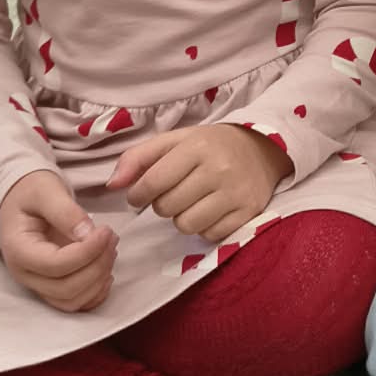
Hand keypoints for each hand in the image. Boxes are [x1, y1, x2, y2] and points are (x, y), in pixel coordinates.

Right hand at [0, 168, 117, 311]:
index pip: (55, 265)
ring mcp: (37, 284)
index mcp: (18, 249)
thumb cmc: (30, 192)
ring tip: (110, 249)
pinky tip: (107, 271)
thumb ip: (65, 211)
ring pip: (71, 301)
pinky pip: (74, 303)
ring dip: (98, 280)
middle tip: (111, 238)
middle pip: (65, 288)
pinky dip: (95, 294)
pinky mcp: (51, 286)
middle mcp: (25, 274)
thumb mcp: (45, 191)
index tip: (106, 231)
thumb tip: (88, 233)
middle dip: (96, 266)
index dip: (86, 252)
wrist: (21, 199)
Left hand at [106, 124, 288, 241]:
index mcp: (196, 147)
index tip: (138, 195)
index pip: (153, 182)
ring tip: (190, 203)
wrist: (262, 149)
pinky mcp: (249, 213)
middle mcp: (218, 169)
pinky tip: (209, 211)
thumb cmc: (210, 145)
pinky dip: (205, 227)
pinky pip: (210, 235)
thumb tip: (112, 185)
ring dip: (181, 218)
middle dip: (162, 204)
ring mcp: (235, 193)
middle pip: (167, 207)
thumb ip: (139, 157)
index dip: (137, 194)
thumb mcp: (175, 140)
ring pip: (186, 225)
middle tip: (172, 194)